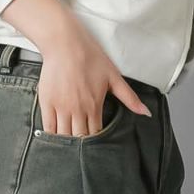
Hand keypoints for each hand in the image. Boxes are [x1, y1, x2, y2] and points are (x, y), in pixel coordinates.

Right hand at [37, 17, 152, 137]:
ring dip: (67, 142)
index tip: (97, 145)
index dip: (96, 142)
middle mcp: (77, 109)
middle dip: (82, 146)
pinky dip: (52, 136)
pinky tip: (55, 139)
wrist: (65, 44)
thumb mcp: (114, 77)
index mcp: (94, 106)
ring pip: (63, 136)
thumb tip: (146, 113)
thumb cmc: (90, 57)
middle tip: (83, 149)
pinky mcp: (46, 102)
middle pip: (79, 138)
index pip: (96, 135)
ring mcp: (60, 107)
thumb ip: (129, 98)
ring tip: (70, 146)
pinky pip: (48, 127)